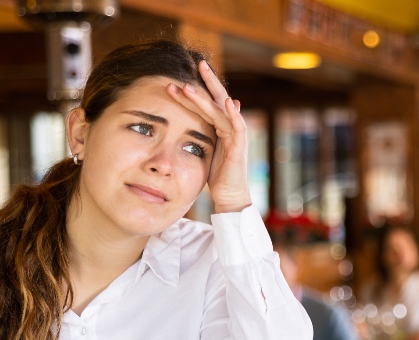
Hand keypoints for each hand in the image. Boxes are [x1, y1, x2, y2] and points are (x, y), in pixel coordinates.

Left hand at [167, 60, 250, 212]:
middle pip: (217, 99)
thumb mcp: (205, 150)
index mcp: (220, 127)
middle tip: (198, 63)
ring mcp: (236, 135)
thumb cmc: (216, 176)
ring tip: (191, 86)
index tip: (179, 79)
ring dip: (206, 97)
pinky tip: (228, 101)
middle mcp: (229, 127)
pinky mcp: (240, 146)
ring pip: (221, 110)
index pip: (207, 103)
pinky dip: (233, 113)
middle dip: (207, 82)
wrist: (229, 196)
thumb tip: (192, 123)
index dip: (195, 91)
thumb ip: (201, 134)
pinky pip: (238, 126)